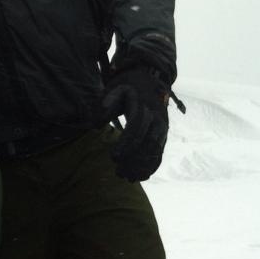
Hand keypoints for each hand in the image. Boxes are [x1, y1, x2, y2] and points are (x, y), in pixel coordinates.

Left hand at [101, 66, 170, 181]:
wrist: (149, 79)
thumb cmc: (127, 86)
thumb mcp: (114, 89)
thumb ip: (105, 105)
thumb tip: (96, 125)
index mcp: (143, 107)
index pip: (136, 129)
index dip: (125, 144)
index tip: (113, 157)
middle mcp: (157, 118)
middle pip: (147, 143)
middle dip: (134, 160)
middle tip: (119, 173)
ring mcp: (162, 127)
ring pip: (155, 150)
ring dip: (143, 166)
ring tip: (128, 179)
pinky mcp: (163, 133)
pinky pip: (160, 151)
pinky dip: (152, 165)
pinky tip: (142, 176)